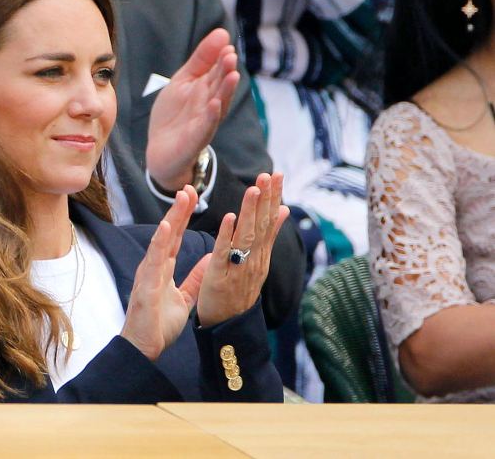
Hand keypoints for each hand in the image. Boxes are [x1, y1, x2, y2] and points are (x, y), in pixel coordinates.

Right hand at [121, 186, 201, 360]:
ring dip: (172, 218)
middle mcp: (154, 266)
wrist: (144, 347)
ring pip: (161, 240)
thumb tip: (210, 259)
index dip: (183, 216)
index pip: (175, 237)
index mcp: (163, 268)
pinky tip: (167, 226)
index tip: (192, 196)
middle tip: (189, 187)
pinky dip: (160, 242)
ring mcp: (148, 274)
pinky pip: (154, 261)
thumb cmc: (159, 325)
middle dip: (179, 210)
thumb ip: (195, 278)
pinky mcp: (146, 285)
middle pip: (169, 233)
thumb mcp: (184, 298)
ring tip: (182, 198)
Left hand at [146, 28, 239, 191]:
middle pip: (220, 86)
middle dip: (225, 71)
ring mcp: (204, 122)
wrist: (161, 150)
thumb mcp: (183, 81)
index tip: (227, 45)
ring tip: (232, 75)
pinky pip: (206, 127)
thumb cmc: (174, 114)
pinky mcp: (195, 139)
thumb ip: (201, 59)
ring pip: (218, 105)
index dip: (221, 59)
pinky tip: (214, 104)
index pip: (217, 71)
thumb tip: (222, 33)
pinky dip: (211, 116)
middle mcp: (210, 104)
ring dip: (225, 91)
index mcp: (208, 89)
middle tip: (231, 56)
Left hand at [196, 173, 288, 327]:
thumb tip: (282, 210)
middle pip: (262, 225)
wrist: (229, 327)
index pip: (269, 221)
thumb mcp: (258, 262)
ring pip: (246, 236)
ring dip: (250, 211)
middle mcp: (254, 260)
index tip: (277, 174)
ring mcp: (239, 269)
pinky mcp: (220, 277)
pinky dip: (227, 235)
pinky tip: (230, 218)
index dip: (273, 198)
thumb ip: (268, 236)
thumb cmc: (239, 292)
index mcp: (262, 255)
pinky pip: (223, 253)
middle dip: (266, 199)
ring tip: (254, 188)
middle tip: (270, 174)